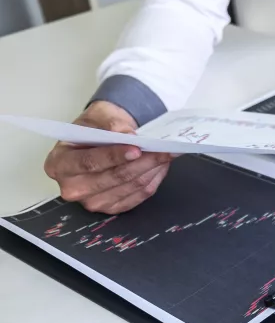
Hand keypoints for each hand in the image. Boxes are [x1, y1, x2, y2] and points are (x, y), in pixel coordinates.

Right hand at [43, 101, 172, 213]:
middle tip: (163, 149)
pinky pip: (139, 196)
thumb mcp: (98, 115)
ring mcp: (92, 201)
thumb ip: (110, 123)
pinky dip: (154, 179)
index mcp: (59, 164)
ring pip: (131, 187)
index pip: (89, 162)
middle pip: (113, 177)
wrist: (102, 136)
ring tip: (167, 153)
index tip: (137, 148)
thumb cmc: (95, 126)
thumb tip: (127, 134)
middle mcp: (72, 187)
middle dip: (142, 162)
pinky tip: (161, 165)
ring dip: (152, 169)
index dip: (114, 156)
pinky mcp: (112, 208)